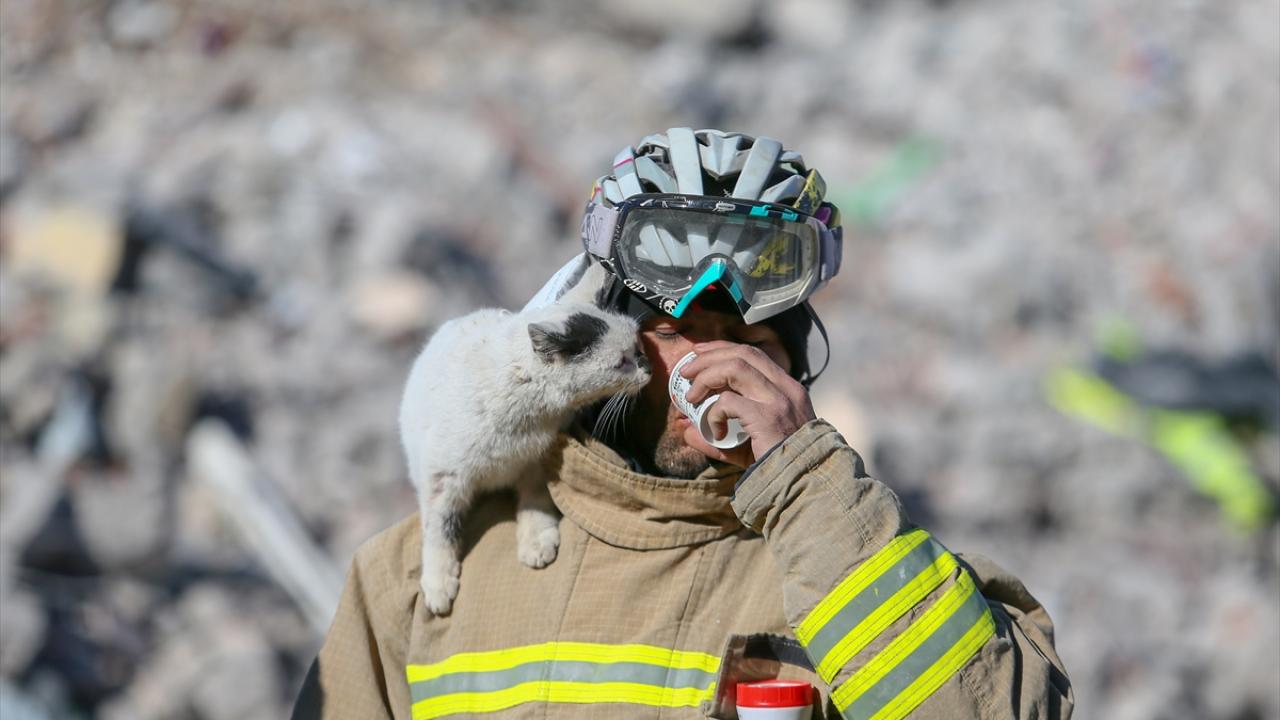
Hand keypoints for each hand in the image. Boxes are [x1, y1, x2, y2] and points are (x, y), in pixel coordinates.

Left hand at [678, 341, 816, 466]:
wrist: (802, 484)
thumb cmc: (777, 466)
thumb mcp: (744, 446)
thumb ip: (714, 436)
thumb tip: (684, 428)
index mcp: (786, 388)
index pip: (752, 354)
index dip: (722, 349)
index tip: (700, 354)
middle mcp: (785, 388)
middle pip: (741, 354)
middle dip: (708, 358)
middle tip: (686, 372)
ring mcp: (778, 401)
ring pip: (734, 367)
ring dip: (706, 377)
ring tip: (691, 397)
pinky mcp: (767, 417)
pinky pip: (729, 402)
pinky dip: (714, 413)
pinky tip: (714, 431)